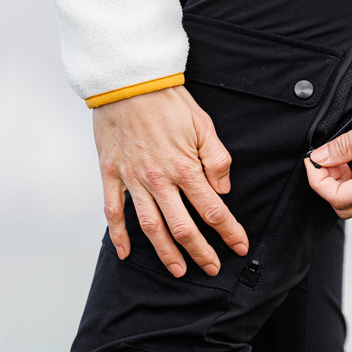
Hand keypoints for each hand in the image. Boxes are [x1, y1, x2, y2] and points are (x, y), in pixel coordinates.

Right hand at [93, 85, 248, 275]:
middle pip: (184, 227)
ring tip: (179, 270)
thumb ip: (217, 159)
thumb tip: (223, 189)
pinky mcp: (111, 174)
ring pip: (151, 227)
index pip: (213, 210)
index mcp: (186, 167)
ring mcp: (133, 179)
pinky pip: (114, 211)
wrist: (128, 81)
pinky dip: (119, 235)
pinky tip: (127, 253)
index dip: (229, 232)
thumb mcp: (204, 124)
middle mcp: (160, 179)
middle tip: (212, 268)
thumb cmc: (168, 100)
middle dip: (201, 252)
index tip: (240, 247)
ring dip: (166, 252)